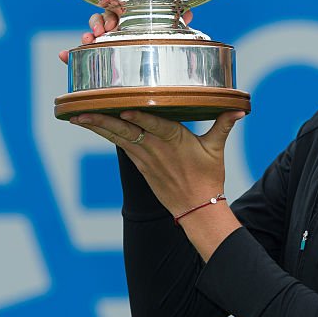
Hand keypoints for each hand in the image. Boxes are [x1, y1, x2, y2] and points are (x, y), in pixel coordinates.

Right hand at [58, 4, 192, 62]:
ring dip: (87, 36)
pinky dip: (70, 55)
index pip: (117, 9)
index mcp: (131, 17)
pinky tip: (63, 56)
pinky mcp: (98, 57)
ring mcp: (106, 42)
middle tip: (100, 33)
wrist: (158, 72)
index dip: (111, 15)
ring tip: (88, 42)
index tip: (111, 25)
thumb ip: (175, 21)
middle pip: (101, 19)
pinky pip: (80, 55)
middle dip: (97, 24)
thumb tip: (188, 13)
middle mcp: (116, 28)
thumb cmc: (160, 42)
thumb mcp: (167, 31)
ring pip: (91, 34)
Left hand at [69, 109, 243, 216]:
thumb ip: (223, 125)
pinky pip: (120, 145)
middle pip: (126, 131)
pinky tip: (92, 124)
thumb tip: (240, 108)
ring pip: (117, 138)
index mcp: (176, 141)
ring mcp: (145, 158)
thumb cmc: (208, 177)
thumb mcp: (216, 149)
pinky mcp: (140, 165)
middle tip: (81, 111)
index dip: (140, 118)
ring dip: (97, 126)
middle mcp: (156, 149)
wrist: (197, 208)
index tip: (124, 110)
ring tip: (77, 116)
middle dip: (103, 121)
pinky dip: (105, 134)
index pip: (156, 126)